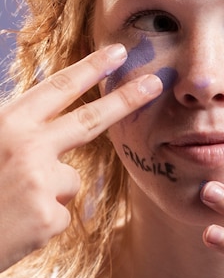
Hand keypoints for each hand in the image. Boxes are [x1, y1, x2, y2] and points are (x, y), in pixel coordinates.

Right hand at [0, 44, 161, 271]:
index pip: (56, 88)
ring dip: (49, 190)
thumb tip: (52, 120)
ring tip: (12, 202)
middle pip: (90, 120)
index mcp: (8, 123)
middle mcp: (28, 146)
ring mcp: (41, 182)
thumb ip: (20, 129)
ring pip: (69, 179)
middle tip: (155, 81)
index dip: (90, 69)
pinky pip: (61, 213)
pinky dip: (44, 220)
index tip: (118, 52)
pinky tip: (18, 225)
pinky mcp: (49, 217)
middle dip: (127, 99)